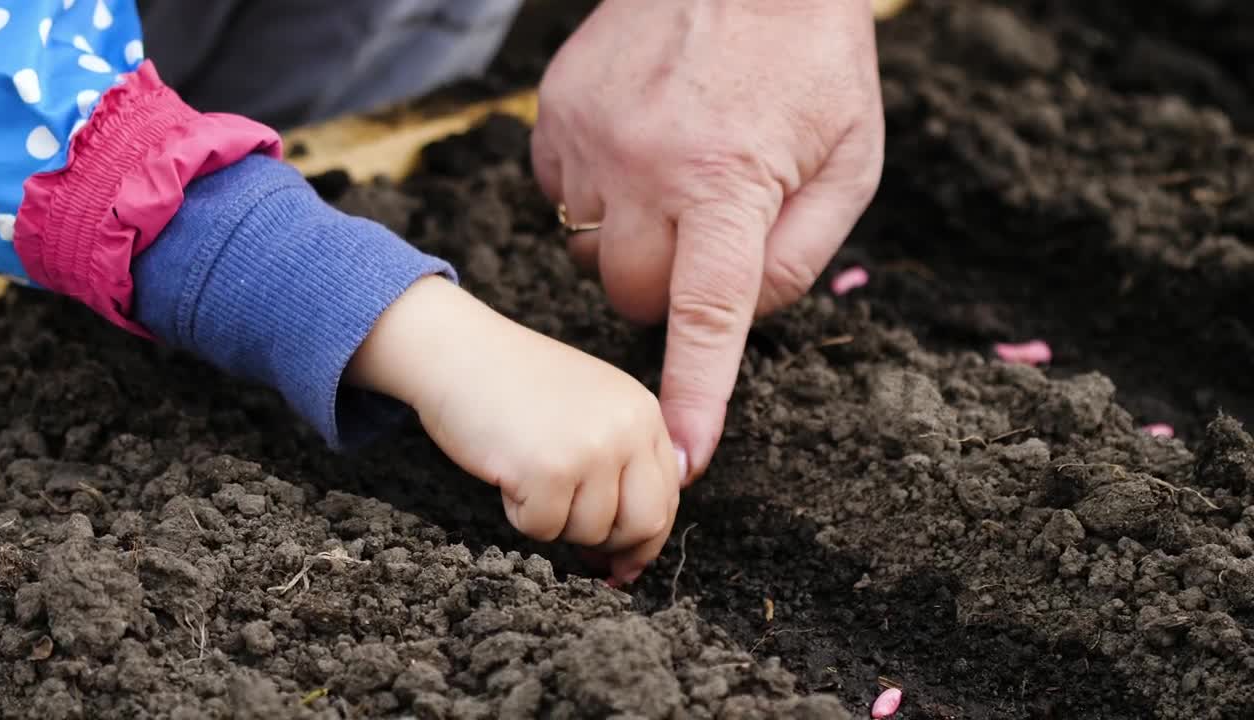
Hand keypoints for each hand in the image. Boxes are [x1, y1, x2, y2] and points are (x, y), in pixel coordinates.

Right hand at [348, 277, 681, 582]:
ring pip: (590, 532)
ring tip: (528, 473)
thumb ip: (623, 459)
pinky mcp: (548, 470)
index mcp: (642, 411)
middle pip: (645, 525)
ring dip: (554, 521)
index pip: (668, 496)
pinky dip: (520, 514)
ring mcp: (591, 448)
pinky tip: (507, 472)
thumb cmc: (514, 385)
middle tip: (578, 544)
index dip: (645, 538)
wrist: (457, 351)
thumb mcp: (589, 408)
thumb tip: (634, 551)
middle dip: (610, 545)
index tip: (621, 560)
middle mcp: (627, 427)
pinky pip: (543, 529)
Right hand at [531, 0, 884, 482]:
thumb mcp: (850, 158)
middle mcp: (646, 165)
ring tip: (673, 178)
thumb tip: (741, 318)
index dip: (695, 395)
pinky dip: (598, 193)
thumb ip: (802, 255)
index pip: (706, 315)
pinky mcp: (555, 112)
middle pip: (630, 296)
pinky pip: (561, 196)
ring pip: (590, 252)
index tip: (683, 460)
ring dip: (630, 244)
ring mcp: (589, 136)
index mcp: (727, 182)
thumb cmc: (809, 61)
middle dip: (666, 292)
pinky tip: (638, 146)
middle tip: (704, 238)